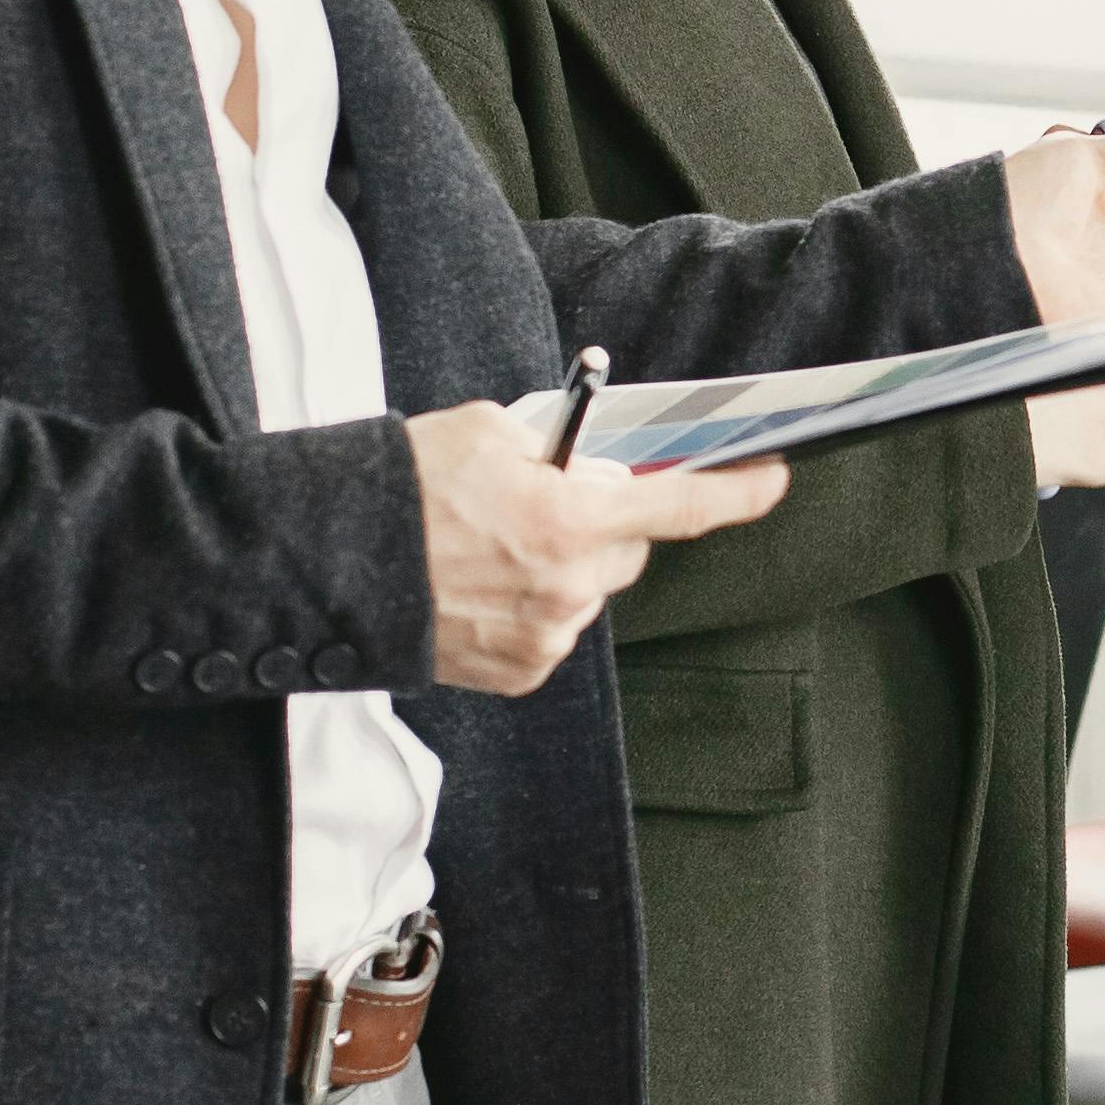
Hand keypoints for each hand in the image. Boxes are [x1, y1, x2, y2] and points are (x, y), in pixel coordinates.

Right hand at [404, 403, 789, 694]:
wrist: (331, 565)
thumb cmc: (405, 488)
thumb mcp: (489, 432)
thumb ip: (562, 451)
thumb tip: (597, 472)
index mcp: (571, 519)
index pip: (682, 506)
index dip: (738, 492)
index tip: (774, 479)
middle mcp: (569, 586)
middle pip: (630, 550)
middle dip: (606, 523)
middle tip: (549, 502)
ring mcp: (546, 636)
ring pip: (589, 591)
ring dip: (565, 567)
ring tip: (495, 549)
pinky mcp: (521, 672)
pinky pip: (555, 629)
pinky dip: (535, 606)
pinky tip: (485, 587)